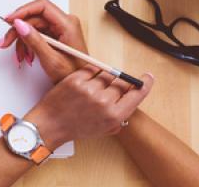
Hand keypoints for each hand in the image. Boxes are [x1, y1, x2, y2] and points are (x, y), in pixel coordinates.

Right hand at [0, 0, 87, 81]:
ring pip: (32, 26)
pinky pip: (36, 33)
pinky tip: (26, 55)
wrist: (81, 84)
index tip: (10, 20)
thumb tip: (20, 24)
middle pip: (33, 17)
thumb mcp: (51, 60)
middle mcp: (64, 23)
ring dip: (22, 41)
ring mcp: (60, 28)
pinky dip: (28, 44)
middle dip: (18, 30)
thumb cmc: (73, 74)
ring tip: (20, 56)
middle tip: (6, 41)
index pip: (42, 6)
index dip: (23, 11)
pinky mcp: (55, 34)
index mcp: (68, 24)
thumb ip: (34, 40)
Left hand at [24, 66, 153, 149]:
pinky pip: (92, 68)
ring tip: (94, 86)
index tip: (147, 77)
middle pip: (122, 82)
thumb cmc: (76, 128)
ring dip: (105, 77)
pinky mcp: (76, 79)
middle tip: (113, 84)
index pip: (137, 94)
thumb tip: (130, 100)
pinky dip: (92, 71)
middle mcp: (104, 102)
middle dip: (120, 82)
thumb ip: (119, 117)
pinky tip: (87, 79)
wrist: (51, 125)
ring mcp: (89, 90)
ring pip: (107, 74)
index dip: (144, 84)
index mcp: (114, 116)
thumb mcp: (103, 129)